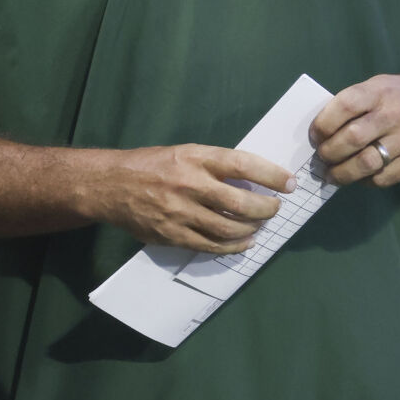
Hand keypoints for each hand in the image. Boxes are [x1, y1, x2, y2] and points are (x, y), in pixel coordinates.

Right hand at [90, 144, 294, 252]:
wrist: (111, 185)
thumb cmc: (151, 164)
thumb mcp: (183, 153)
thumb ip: (214, 165)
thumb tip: (252, 179)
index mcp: (194, 157)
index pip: (242, 164)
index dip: (270, 175)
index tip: (289, 183)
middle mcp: (189, 183)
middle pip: (240, 202)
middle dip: (267, 208)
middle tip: (276, 208)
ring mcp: (180, 212)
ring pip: (229, 228)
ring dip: (252, 230)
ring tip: (260, 226)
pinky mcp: (173, 235)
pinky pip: (211, 246)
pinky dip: (233, 246)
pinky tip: (243, 243)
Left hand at [310, 69, 399, 187]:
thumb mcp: (378, 86)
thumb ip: (353, 104)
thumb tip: (320, 133)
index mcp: (379, 91)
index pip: (344, 106)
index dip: (323, 124)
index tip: (315, 135)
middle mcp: (395, 114)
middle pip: (352, 139)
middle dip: (329, 153)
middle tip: (321, 158)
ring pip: (366, 163)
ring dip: (343, 173)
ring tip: (333, 174)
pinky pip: (384, 178)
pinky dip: (366, 181)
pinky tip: (359, 177)